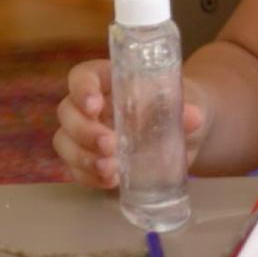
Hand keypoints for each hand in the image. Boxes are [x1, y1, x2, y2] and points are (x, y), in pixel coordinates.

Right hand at [52, 59, 207, 189]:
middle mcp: (91, 105)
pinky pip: (75, 169)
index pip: (83, 76)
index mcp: (110, 78)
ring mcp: (86, 134)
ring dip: (82, 157)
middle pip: (67, 112)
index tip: (94, 106)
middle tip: (110, 144)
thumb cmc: (179, 106)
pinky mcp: (91, 160)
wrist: (185, 134)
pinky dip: (89, 177)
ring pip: (64, 142)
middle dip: (84, 131)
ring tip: (111, 168)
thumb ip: (185, 107)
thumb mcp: (187, 102)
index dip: (82, 89)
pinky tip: (110, 180)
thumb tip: (193, 116)